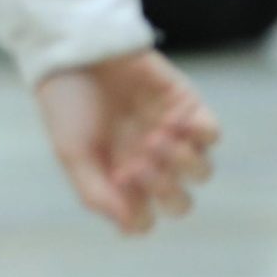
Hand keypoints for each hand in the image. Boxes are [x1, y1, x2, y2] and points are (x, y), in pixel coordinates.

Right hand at [34, 49, 217, 234]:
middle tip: (138, 160)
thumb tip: (129, 228)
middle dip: (163, 187)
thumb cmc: (65, 101)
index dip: (139, 209)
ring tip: (155, 135)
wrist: (73, 48)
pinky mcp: (186, 107)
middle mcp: (148, 162)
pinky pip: (210, 133)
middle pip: (179, 201)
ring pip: (201, 171)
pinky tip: (172, 119)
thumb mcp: (70, 152)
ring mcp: (170, 135)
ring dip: (181, 160)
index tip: (119, 181)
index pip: (144, 217)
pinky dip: (198, 134)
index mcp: (119, 178)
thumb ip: (94, 193)